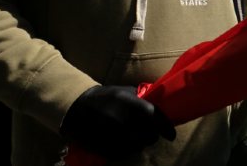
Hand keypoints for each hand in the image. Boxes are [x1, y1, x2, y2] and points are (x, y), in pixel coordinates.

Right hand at [60, 85, 175, 158]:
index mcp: (129, 103)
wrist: (74, 107)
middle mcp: (122, 120)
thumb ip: (141, 99)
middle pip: (149, 136)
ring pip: (138, 147)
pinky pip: (124, 154)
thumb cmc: (104, 97)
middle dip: (151, 135)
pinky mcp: (104, 147)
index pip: (154, 116)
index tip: (172, 135)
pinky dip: (127, 150)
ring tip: (135, 137)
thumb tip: (158, 106)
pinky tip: (123, 142)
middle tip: (149, 133)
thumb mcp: (124, 91)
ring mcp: (113, 136)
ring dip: (140, 143)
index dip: (166, 127)